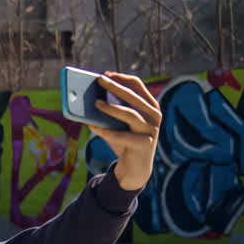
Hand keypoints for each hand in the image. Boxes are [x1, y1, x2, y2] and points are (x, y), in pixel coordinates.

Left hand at [91, 72, 162, 190]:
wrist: (136, 168)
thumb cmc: (125, 142)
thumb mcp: (119, 124)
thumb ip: (111, 112)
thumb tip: (90, 99)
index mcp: (150, 106)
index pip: (137, 85)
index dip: (121, 78)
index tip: (105, 74)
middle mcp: (154, 116)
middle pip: (133, 96)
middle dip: (115, 87)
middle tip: (99, 80)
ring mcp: (151, 130)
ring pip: (130, 114)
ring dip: (111, 108)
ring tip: (95, 103)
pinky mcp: (144, 144)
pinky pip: (120, 136)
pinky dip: (104, 131)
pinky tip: (92, 126)